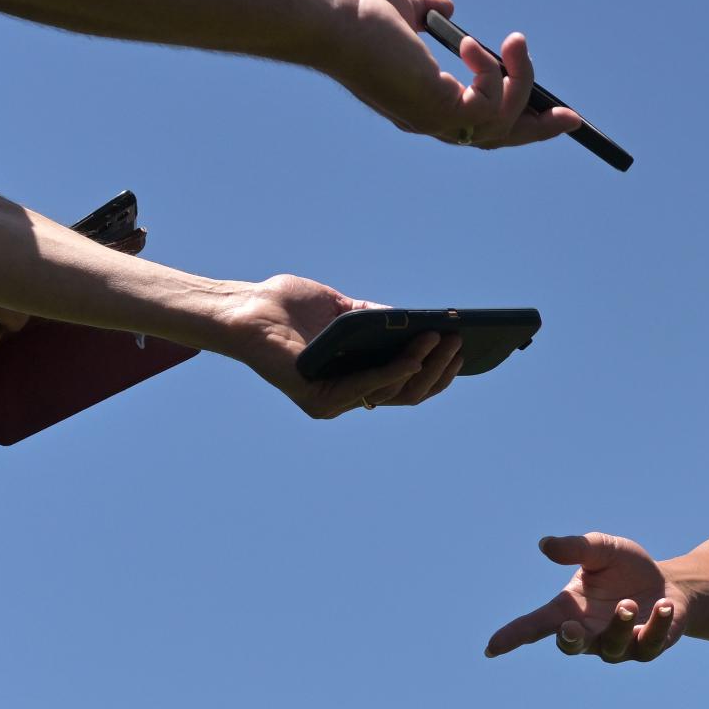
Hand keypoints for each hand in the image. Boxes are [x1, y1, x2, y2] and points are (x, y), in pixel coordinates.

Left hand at [215, 274, 462, 418]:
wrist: (244, 307)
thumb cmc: (287, 306)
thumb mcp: (347, 309)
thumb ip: (382, 320)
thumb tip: (425, 324)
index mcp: (356, 378)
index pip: (408, 384)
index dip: (439, 371)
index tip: (464, 349)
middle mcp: (346, 396)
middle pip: (409, 393)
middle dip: (440, 370)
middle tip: (460, 344)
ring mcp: (333, 402)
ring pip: (393, 392)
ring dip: (423, 367)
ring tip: (442, 341)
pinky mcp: (317, 401)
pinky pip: (366, 388)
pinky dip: (394, 372)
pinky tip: (413, 354)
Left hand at [316, 0, 583, 148]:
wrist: (327, 17)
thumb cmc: (352, 11)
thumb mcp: (401, 5)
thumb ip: (425, 8)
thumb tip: (446, 7)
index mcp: (419, 103)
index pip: (475, 124)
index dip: (512, 119)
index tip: (544, 109)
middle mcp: (428, 121)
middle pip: (499, 139)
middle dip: (539, 130)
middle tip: (572, 118)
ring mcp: (435, 121)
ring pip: (504, 120)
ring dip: (521, 80)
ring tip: (514, 40)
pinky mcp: (440, 111)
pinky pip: (491, 102)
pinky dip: (494, 72)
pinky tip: (473, 46)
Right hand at [485, 533, 689, 662]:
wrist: (669, 583)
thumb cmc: (626, 568)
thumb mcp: (602, 550)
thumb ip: (575, 548)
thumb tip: (544, 544)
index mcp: (569, 611)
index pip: (535, 626)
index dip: (513, 636)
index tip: (492, 647)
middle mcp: (589, 633)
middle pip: (571, 646)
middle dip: (568, 640)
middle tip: (569, 627)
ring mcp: (618, 645)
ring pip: (612, 646)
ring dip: (619, 625)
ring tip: (630, 603)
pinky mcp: (648, 648)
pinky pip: (649, 643)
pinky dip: (656, 624)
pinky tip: (663, 606)